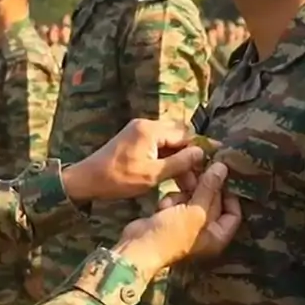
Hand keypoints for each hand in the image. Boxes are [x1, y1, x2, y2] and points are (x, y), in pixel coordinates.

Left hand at [62, 119, 205, 202]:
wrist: (87, 179)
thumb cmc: (117, 179)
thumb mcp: (152, 175)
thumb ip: (179, 163)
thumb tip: (202, 153)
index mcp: (150, 130)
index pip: (185, 134)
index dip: (201, 148)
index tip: (217, 159)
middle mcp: (145, 125)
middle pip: (179, 135)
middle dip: (191, 153)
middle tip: (201, 174)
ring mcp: (138, 130)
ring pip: (169, 140)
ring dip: (179, 157)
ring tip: (187, 179)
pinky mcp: (134, 139)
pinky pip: (158, 144)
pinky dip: (167, 157)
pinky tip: (173, 173)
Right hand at [114, 162, 241, 268]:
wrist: (139, 245)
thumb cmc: (172, 233)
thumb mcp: (195, 210)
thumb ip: (209, 188)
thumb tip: (222, 168)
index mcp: (218, 235)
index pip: (233, 213)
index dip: (230, 195)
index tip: (222, 177)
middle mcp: (205, 231)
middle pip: (212, 202)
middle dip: (204, 186)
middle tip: (198, 168)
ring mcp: (187, 225)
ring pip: (193, 199)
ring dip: (185, 191)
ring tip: (178, 186)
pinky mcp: (170, 219)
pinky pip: (177, 202)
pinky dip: (172, 200)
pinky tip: (163, 205)